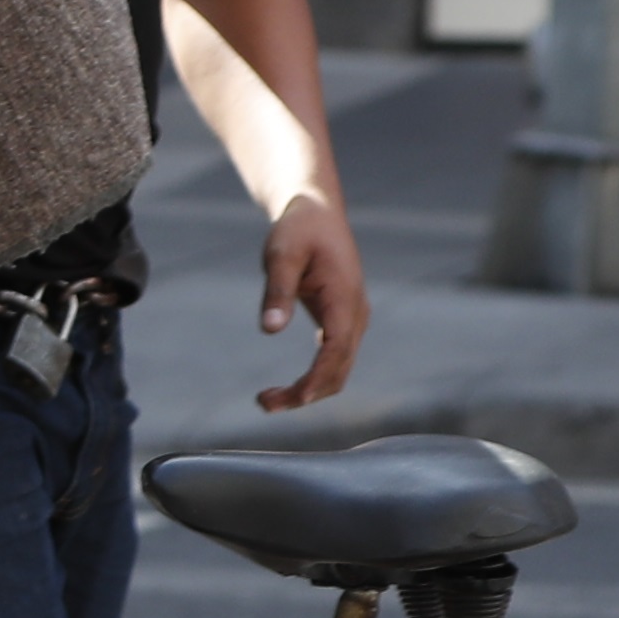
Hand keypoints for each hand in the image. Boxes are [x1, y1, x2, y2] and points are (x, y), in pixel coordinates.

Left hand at [251, 190, 369, 412]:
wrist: (316, 213)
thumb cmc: (298, 230)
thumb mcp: (281, 254)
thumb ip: (277, 291)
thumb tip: (269, 330)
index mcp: (344, 297)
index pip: (336, 349)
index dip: (318, 378)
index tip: (295, 398)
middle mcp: (355, 313)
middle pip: (339, 369)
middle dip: (307, 394)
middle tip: (263, 404)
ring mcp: (351, 319)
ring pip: (339, 369)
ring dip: (309, 390)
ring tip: (267, 400)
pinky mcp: (341, 321)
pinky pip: (334, 359)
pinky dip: (314, 378)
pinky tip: (289, 387)